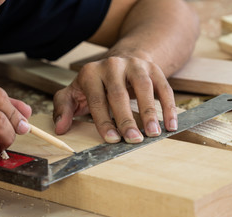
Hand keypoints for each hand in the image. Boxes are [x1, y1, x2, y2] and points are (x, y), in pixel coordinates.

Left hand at [53, 56, 176, 143]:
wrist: (120, 61)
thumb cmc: (94, 84)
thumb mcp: (73, 93)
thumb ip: (63, 108)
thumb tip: (60, 128)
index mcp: (90, 73)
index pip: (97, 99)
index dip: (103, 121)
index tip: (111, 139)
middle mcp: (111, 65)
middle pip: (119, 94)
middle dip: (126, 119)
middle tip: (132, 140)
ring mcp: (134, 65)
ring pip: (143, 87)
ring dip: (149, 112)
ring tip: (153, 133)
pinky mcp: (152, 68)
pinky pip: (163, 87)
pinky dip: (168, 106)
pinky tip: (171, 124)